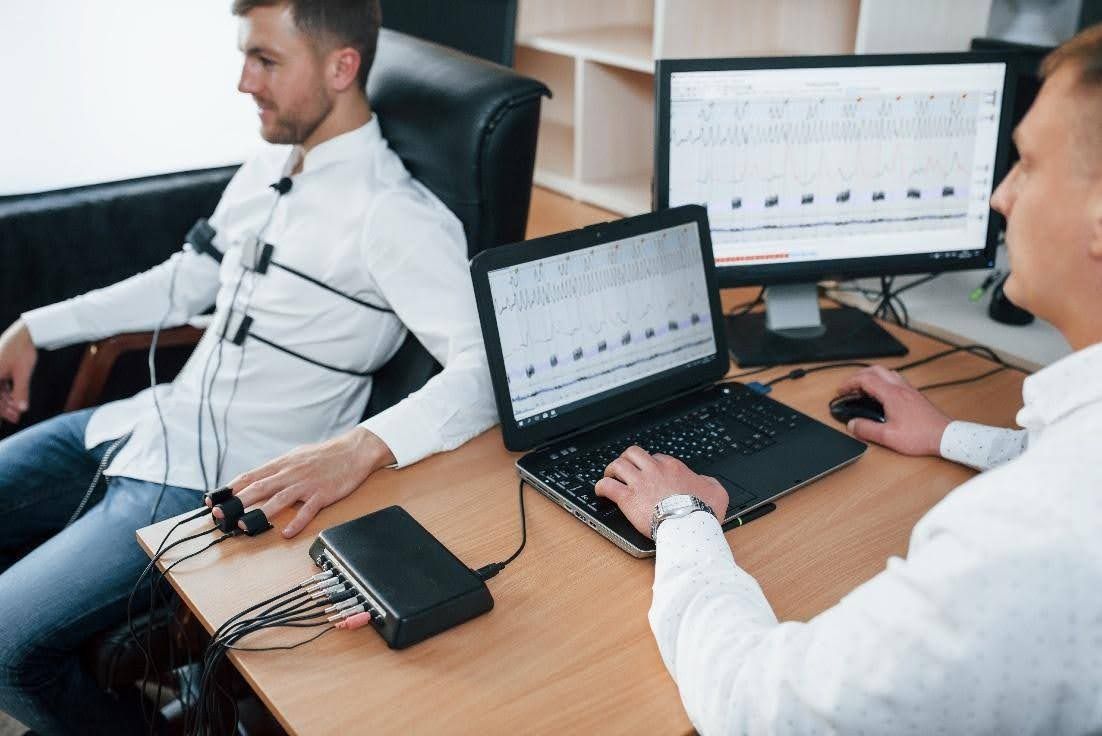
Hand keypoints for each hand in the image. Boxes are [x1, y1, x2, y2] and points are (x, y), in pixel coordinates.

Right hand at [0, 320, 36, 424]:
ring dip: (7, 401)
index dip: (1, 410)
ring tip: (17, 412)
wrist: (25, 333)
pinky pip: (0, 384)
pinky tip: (15, 401)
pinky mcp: (0, 368)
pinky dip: (8, 392)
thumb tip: (22, 409)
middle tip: (15, 418)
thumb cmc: (23, 351)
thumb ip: (21, 391)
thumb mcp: (23, 373)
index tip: (9, 419)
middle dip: (4, 407)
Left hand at [220, 427, 395, 537]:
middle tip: (220, 514)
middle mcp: (291, 473)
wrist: (353, 451)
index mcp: (282, 464)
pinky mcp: (323, 494)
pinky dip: (297, 522)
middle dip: (237, 502)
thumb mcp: (295, 457)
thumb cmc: (323, 456)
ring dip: (260, 513)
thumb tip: (254, 481)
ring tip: (245, 525)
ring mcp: (307, 484)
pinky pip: (308, 510)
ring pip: (279, 499)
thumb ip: (276, 469)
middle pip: (260, 488)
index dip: (230, 489)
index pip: (251, 476)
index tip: (214, 500)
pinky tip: (287, 533)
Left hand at [595, 446, 728, 538]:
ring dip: (612, 469)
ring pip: (618, 465)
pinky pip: (608, 486)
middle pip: (634, 453)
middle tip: (625, 467)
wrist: (689, 525)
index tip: (650, 473)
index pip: (657, 458)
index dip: (652, 464)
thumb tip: (705, 481)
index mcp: (673, 468)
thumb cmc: (702, 511)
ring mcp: (639, 483)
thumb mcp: (716, 491)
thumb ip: (708, 482)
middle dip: (628, 459)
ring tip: (610, 475)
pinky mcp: (627, 498)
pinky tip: (600, 491)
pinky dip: (601, 487)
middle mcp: (654, 470)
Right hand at [835, 365, 951, 455]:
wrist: (945, 436)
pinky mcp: (915, 395)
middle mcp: (900, 388)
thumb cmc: (921, 436)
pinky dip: (884, 380)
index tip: (841, 390)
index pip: (865, 379)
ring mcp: (909, 390)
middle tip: (850, 386)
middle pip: (875, 370)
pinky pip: (896, 379)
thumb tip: (852, 424)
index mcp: (891, 395)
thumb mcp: (888, 437)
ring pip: (887, 372)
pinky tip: (884, 393)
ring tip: (864, 387)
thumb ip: (866, 430)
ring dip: (872, 375)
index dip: (849, 383)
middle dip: (859, 375)